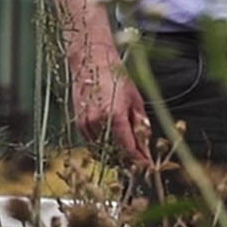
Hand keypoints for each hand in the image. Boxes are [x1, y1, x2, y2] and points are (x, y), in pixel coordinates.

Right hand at [70, 49, 151, 167]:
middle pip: (115, 152)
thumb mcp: (134, 98)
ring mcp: (86, 124)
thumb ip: (139, 123)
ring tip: (126, 150)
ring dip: (115, 153)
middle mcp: (98, 122)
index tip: (147, 166)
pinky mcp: (79, 123)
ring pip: (103, 149)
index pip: (129, 148)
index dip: (139, 159)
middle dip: (128, 158)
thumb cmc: (114, 75)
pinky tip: (111, 139)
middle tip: (139, 159)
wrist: (91, 60)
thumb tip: (145, 143)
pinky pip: (92, 142)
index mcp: (115, 116)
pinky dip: (102, 144)